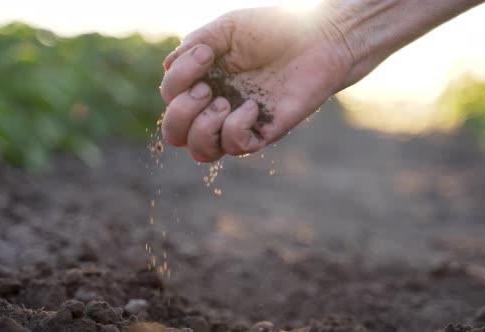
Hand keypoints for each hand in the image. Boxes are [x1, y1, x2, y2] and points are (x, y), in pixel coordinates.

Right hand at [160, 6, 353, 161]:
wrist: (317, 39)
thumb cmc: (274, 29)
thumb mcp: (227, 28)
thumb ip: (195, 42)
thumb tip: (167, 67)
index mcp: (203, 80)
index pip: (169, 97)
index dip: (177, 81)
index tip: (206, 54)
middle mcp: (215, 105)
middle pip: (175, 135)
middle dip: (180, 115)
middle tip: (206, 91)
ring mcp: (238, 122)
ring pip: (201, 151)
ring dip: (203, 128)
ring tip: (225, 103)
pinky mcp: (263, 132)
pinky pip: (237, 148)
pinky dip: (237, 128)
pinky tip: (253, 106)